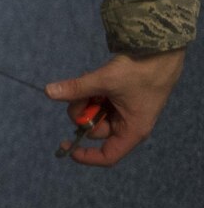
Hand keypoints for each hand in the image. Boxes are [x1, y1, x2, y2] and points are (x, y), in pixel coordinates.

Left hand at [46, 48, 185, 166]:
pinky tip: (90, 77)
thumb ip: (77, 88)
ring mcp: (123, 112)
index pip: (108, 156)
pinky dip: (90, 92)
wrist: (159, 52)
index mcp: (131, 130)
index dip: (85, 155)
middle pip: (94, 129)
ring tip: (88, 80)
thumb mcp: (106, 81)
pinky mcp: (119, 99)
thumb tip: (48, 92)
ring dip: (85, 98)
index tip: (66, 144)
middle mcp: (127, 125)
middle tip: (81, 93)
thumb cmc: (141, 71)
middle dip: (82, 111)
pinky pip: (97, 102)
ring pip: (93, 113)